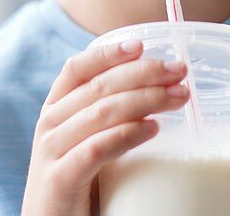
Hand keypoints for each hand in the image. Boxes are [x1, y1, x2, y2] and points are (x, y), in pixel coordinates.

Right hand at [21, 40, 190, 215]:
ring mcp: (51, 151)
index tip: (141, 45)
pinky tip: (154, 129)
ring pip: (102, 112)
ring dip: (146, 99)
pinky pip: (97, 149)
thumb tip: (158, 88)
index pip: (78, 68)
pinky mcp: (59, 179)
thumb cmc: (77, 184)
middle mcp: (49, 124)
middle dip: (143, 73)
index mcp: (55, 109)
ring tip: (179, 97)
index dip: (109, 53)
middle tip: (180, 72)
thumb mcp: (88, 141)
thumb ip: (108, 116)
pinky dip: (128, 134)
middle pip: (99, 86)